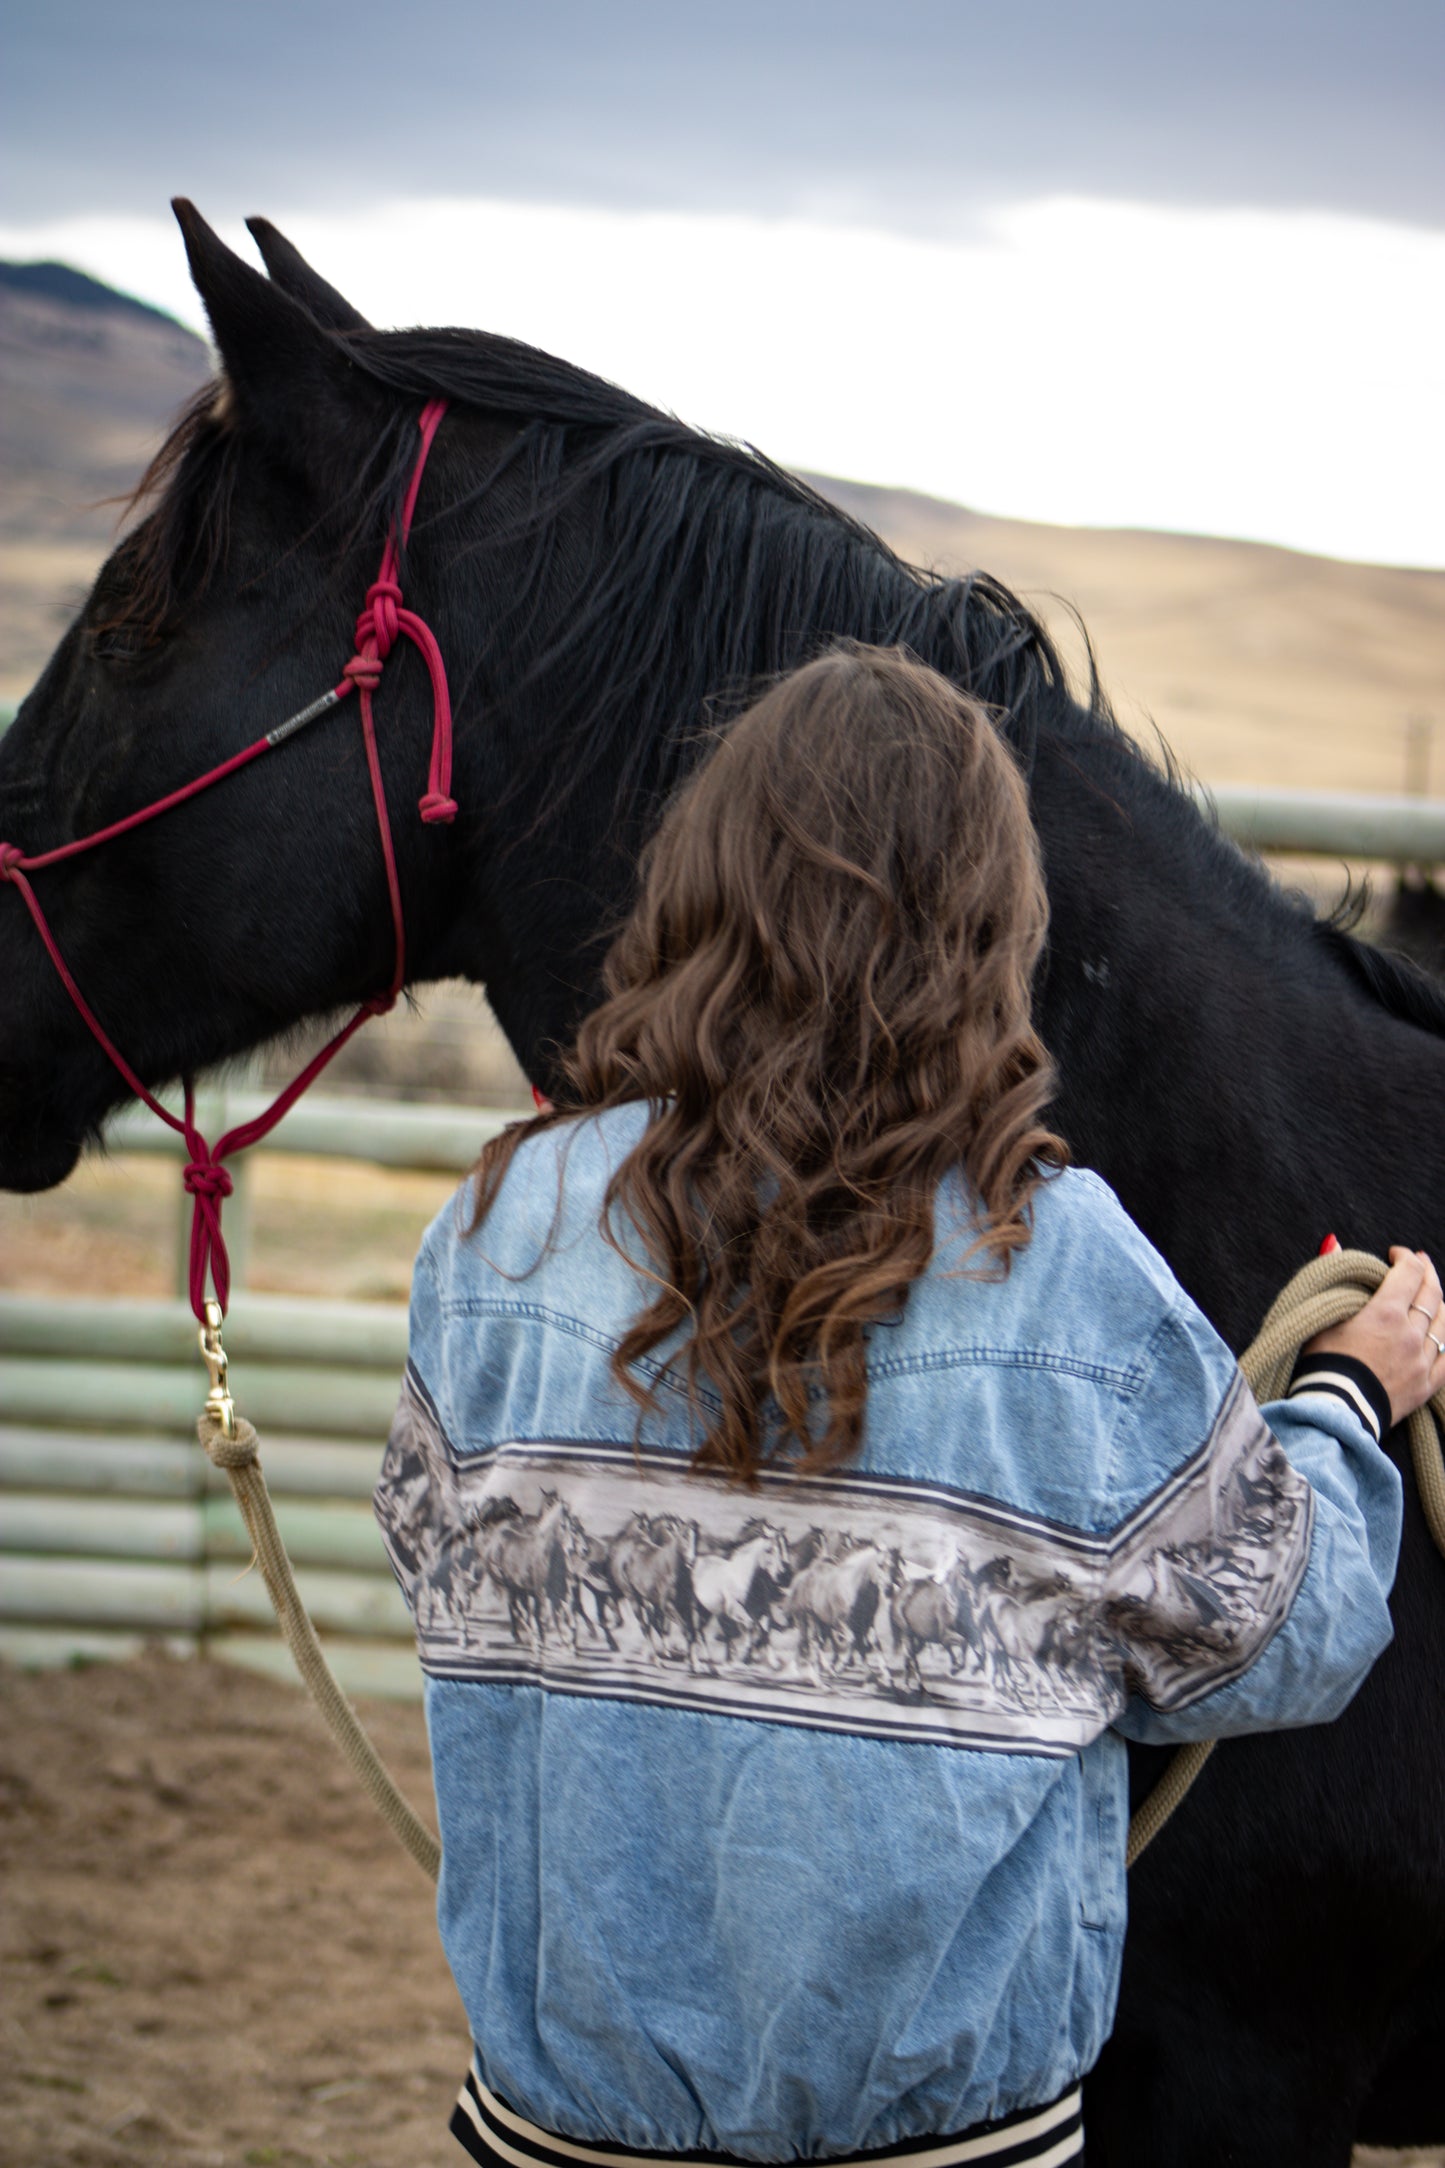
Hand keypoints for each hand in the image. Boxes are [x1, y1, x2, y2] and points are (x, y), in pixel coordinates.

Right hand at [1302, 1248, 1444, 1426]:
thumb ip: (1333, 1277)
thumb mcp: (1323, 1317)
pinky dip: (1444, 1342)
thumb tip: (1334, 1243)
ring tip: (1430, 1297)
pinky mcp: (1425, 1384)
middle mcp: (1411, 1333)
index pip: (1409, 1272)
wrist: (1334, 1412)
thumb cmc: (1324, 1364)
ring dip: (1438, 1304)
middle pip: (1431, 1294)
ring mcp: (1422, 1359)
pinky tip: (1440, 1334)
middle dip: (1425, 1273)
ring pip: (1443, 1323)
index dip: (1405, 1257)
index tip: (1395, 1254)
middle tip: (1419, 1263)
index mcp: (1386, 1313)